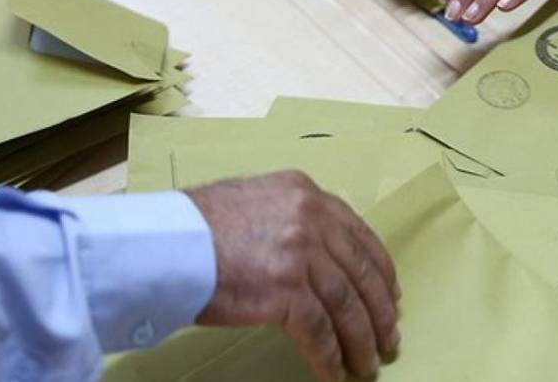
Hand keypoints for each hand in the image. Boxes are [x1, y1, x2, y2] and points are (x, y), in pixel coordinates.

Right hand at [188, 171, 400, 381]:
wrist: (165, 242)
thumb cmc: (195, 225)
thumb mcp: (254, 201)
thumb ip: (290, 219)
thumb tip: (315, 255)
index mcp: (305, 193)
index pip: (359, 234)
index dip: (381, 270)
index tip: (391, 295)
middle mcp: (310, 218)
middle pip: (362, 272)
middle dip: (380, 312)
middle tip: (388, 339)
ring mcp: (301, 253)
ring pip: (348, 305)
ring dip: (362, 340)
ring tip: (368, 364)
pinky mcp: (286, 290)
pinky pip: (320, 332)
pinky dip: (330, 357)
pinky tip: (334, 373)